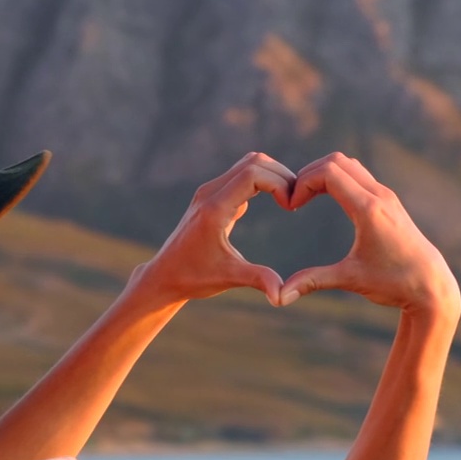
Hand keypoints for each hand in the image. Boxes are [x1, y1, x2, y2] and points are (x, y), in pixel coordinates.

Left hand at [135, 152, 295, 305]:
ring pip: (247, 165)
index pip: (253, 173)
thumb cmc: (193, 278)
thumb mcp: (229, 278)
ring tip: (288, 201)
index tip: (291, 206)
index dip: (279, 183)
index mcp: (214, 208)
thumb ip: (258, 280)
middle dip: (280, 176)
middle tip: (296, 200)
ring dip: (272, 176)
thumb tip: (282, 297)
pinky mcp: (211, 197)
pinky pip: (241, 176)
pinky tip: (275, 203)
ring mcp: (208, 193)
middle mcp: (209, 193)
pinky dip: (262, 182)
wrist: (164, 276)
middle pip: (253, 162)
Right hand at [281, 153, 459, 314]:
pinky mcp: (388, 201)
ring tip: (305, 198)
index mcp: (368, 210)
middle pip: (336, 161)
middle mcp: (379, 196)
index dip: (302, 182)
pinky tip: (324, 200)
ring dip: (322, 174)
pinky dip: (336, 178)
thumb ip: (313, 282)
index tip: (291, 205)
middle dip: (308, 174)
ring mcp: (386, 196)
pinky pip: (357, 175)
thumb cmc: (393, 283)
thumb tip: (280, 298)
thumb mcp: (350, 280)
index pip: (329, 173)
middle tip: (293, 199)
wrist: (432, 286)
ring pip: (348, 164)